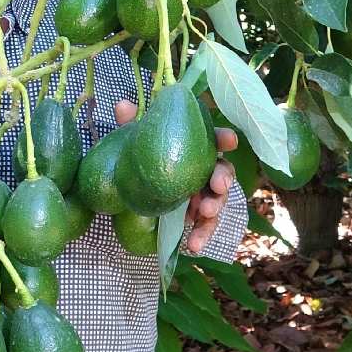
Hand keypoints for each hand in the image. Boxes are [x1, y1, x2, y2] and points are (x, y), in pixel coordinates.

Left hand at [114, 99, 238, 253]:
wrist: (125, 192)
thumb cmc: (136, 157)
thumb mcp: (130, 140)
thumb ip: (129, 124)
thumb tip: (123, 105)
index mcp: (194, 146)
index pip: (212, 139)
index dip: (223, 138)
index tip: (228, 140)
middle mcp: (202, 170)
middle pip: (223, 171)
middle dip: (224, 177)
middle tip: (217, 185)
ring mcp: (200, 195)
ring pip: (217, 201)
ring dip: (215, 208)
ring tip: (204, 213)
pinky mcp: (193, 217)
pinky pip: (203, 227)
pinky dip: (201, 235)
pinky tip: (192, 246)